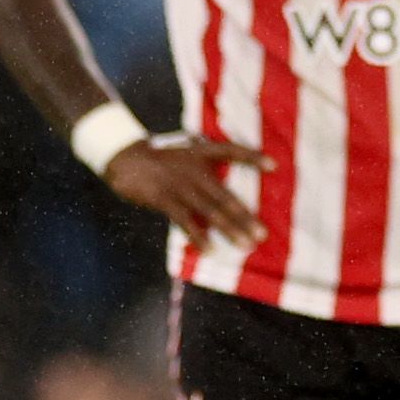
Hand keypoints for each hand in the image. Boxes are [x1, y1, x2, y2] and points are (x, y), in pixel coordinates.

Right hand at [104, 132, 266, 246]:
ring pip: (210, 211)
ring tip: (246, 245)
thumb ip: (203, 166)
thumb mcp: (184, 153)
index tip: (274, 166)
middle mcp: (194, 168)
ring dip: (230, 229)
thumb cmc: (159, 159)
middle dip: (245, 216)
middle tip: (262, 234)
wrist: (125, 158)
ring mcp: (180, 184)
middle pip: (225, 196)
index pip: (231, 151)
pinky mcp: (165, 198)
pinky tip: (210, 249)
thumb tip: (223, 191)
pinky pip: (186, 220)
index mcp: (200, 153)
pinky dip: (198, 236)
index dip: (252, 157)